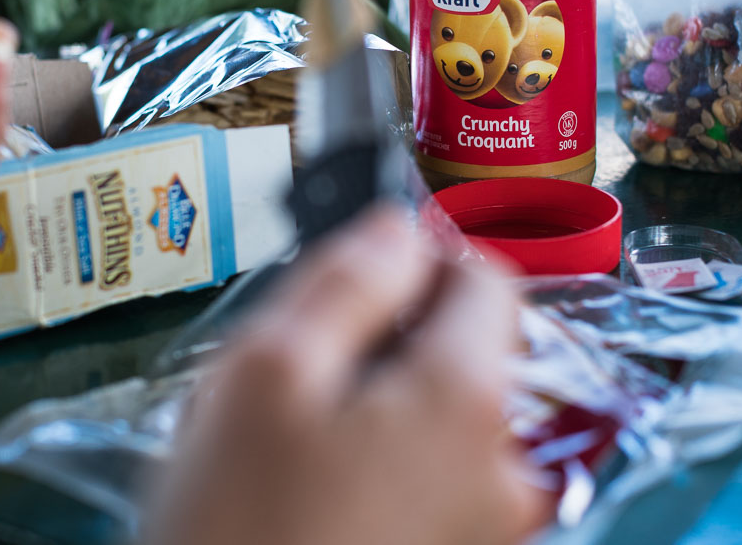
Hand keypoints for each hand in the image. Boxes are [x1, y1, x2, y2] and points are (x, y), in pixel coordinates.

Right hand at [145, 206, 551, 544]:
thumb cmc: (235, 520)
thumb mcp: (267, 371)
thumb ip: (349, 280)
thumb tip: (402, 226)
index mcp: (467, 400)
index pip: (487, 276)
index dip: (422, 259)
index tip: (357, 282)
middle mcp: (507, 464)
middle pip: (473, 348)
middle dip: (399, 336)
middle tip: (306, 371)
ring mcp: (492, 524)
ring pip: (450, 413)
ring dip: (388, 401)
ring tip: (301, 439)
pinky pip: (441, 473)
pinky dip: (392, 457)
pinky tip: (322, 487)